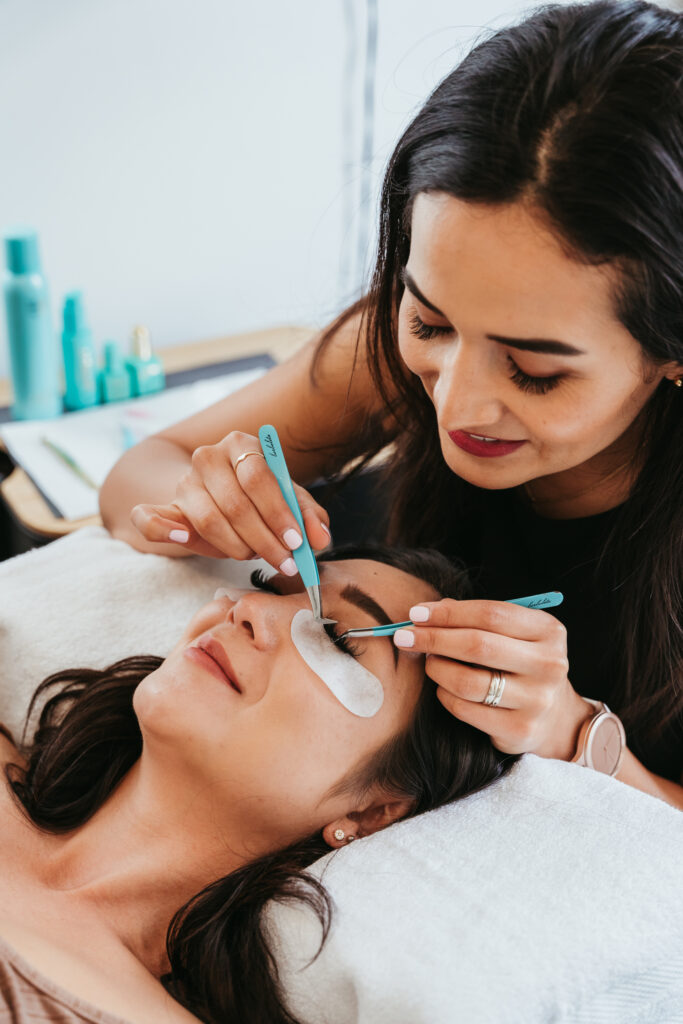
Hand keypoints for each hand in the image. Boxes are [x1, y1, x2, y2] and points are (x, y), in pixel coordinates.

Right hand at [130, 430, 330, 569]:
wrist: (218, 493)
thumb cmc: (260, 498)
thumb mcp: (289, 500)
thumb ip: (309, 517)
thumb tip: (319, 539)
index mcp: (242, 445)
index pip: (258, 477)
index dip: (278, 513)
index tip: (296, 542)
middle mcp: (208, 456)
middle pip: (235, 503)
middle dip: (264, 539)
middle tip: (284, 561)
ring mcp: (183, 481)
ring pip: (208, 519)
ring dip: (236, 547)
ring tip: (254, 555)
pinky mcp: (164, 506)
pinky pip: (149, 518)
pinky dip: (164, 529)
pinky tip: (184, 538)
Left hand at [394, 599, 591, 759]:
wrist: (555, 717)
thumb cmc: (521, 663)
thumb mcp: (513, 634)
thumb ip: (476, 620)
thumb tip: (425, 614)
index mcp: (548, 631)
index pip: (491, 614)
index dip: (448, 612)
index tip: (416, 613)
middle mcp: (548, 665)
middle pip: (477, 645)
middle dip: (433, 638)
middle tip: (404, 636)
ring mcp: (536, 700)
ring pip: (467, 681)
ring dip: (437, 669)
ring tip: (429, 663)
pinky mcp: (519, 729)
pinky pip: (465, 709)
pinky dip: (445, 695)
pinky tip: (443, 688)